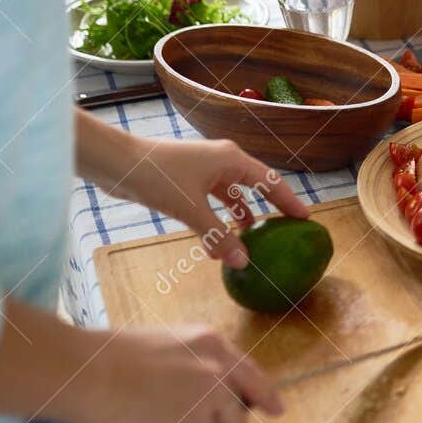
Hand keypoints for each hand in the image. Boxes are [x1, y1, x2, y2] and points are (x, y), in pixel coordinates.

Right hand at [74, 325, 282, 422]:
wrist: (83, 373)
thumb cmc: (106, 358)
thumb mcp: (166, 346)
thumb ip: (193, 367)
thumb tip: (202, 398)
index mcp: (213, 345)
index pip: (251, 376)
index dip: (265, 397)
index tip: (277, 411)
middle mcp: (220, 373)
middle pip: (235, 419)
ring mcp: (210, 404)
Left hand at [119, 138, 309, 267]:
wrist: (115, 162)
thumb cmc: (156, 176)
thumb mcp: (190, 209)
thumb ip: (218, 236)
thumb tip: (244, 262)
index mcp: (231, 160)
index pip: (271, 182)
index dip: (289, 200)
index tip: (306, 218)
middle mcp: (222, 162)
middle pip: (255, 187)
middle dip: (270, 208)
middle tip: (286, 228)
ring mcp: (203, 171)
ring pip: (232, 196)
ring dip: (240, 218)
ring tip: (252, 241)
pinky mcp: (186, 182)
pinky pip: (211, 203)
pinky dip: (217, 221)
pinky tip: (214, 246)